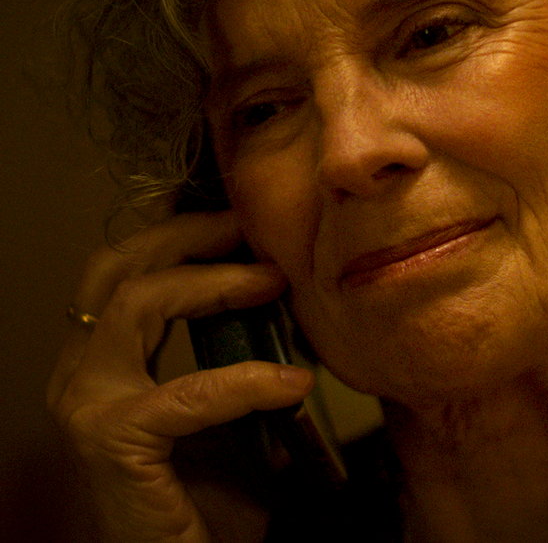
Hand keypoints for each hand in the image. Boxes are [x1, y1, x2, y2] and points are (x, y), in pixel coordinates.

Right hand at [47, 211, 314, 541]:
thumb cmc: (209, 499)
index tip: (244, 219)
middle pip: (118, 267)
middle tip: (251, 226)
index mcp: (104, 361)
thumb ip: (235, 355)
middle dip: (187, 234)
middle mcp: (82, 374)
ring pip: (138, 304)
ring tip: (275, 281)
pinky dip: (246, 380)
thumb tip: (282, 298)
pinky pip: (186, 392)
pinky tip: (293, 382)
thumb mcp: (227, 409)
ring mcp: (88, 405)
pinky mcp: (113, 441)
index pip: (125, 270)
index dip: (181, 234)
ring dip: (215, 283)